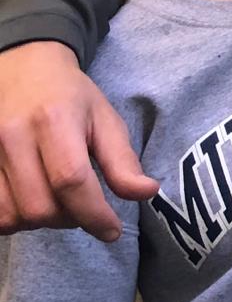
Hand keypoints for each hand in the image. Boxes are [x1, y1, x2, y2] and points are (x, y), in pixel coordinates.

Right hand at [0, 41, 157, 239]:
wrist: (21, 70)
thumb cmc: (69, 97)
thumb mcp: (105, 118)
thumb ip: (122, 160)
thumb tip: (147, 193)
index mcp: (54, 120)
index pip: (71, 181)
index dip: (93, 214)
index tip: (112, 231)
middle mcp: (13, 136)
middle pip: (39, 206)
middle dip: (69, 219)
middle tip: (83, 209)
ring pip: (11, 216)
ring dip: (40, 223)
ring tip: (57, 204)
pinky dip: (13, 219)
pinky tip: (31, 202)